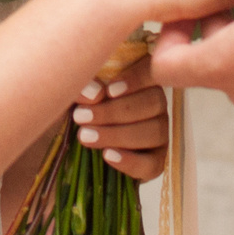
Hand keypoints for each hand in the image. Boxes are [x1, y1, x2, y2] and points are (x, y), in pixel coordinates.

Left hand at [72, 55, 165, 181]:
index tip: (109, 91)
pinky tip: (108, 156)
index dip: (136, 79)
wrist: (73, 146)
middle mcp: (156, 104)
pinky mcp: (156, 161)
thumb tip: (95, 93)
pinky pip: (153, 163)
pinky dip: (131, 161)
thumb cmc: (78, 110)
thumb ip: (84, 88)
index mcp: (141, 80)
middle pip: (153, 102)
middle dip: (114, 111)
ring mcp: (160, 133)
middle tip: (81, 117)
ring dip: (117, 135)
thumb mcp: (76, 96)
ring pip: (154, 132)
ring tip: (85, 137)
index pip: (152, 71)